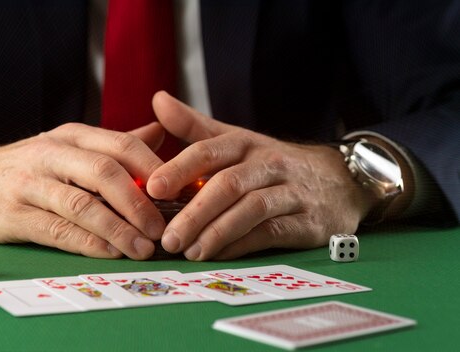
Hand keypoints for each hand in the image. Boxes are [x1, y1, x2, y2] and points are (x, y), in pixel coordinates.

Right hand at [0, 122, 167, 259]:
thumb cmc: (24, 166)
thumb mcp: (65, 146)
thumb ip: (112, 143)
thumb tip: (160, 134)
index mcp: (71, 136)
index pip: (122, 145)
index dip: (155, 171)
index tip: (179, 195)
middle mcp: (51, 154)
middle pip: (106, 173)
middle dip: (140, 203)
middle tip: (163, 229)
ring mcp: (30, 184)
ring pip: (83, 204)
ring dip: (118, 229)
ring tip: (142, 248)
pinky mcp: (14, 214)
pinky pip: (57, 230)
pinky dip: (87, 243)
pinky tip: (109, 253)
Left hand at [147, 91, 375, 260]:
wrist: (340, 180)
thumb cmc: (273, 163)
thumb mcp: (237, 140)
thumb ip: (195, 126)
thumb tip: (158, 99)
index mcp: (245, 143)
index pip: (209, 150)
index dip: (180, 169)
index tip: (153, 189)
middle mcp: (269, 164)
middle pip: (228, 184)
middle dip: (195, 212)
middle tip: (168, 236)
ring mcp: (291, 192)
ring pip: (251, 209)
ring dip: (217, 232)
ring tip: (190, 251)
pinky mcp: (307, 221)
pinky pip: (272, 232)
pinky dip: (243, 244)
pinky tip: (219, 255)